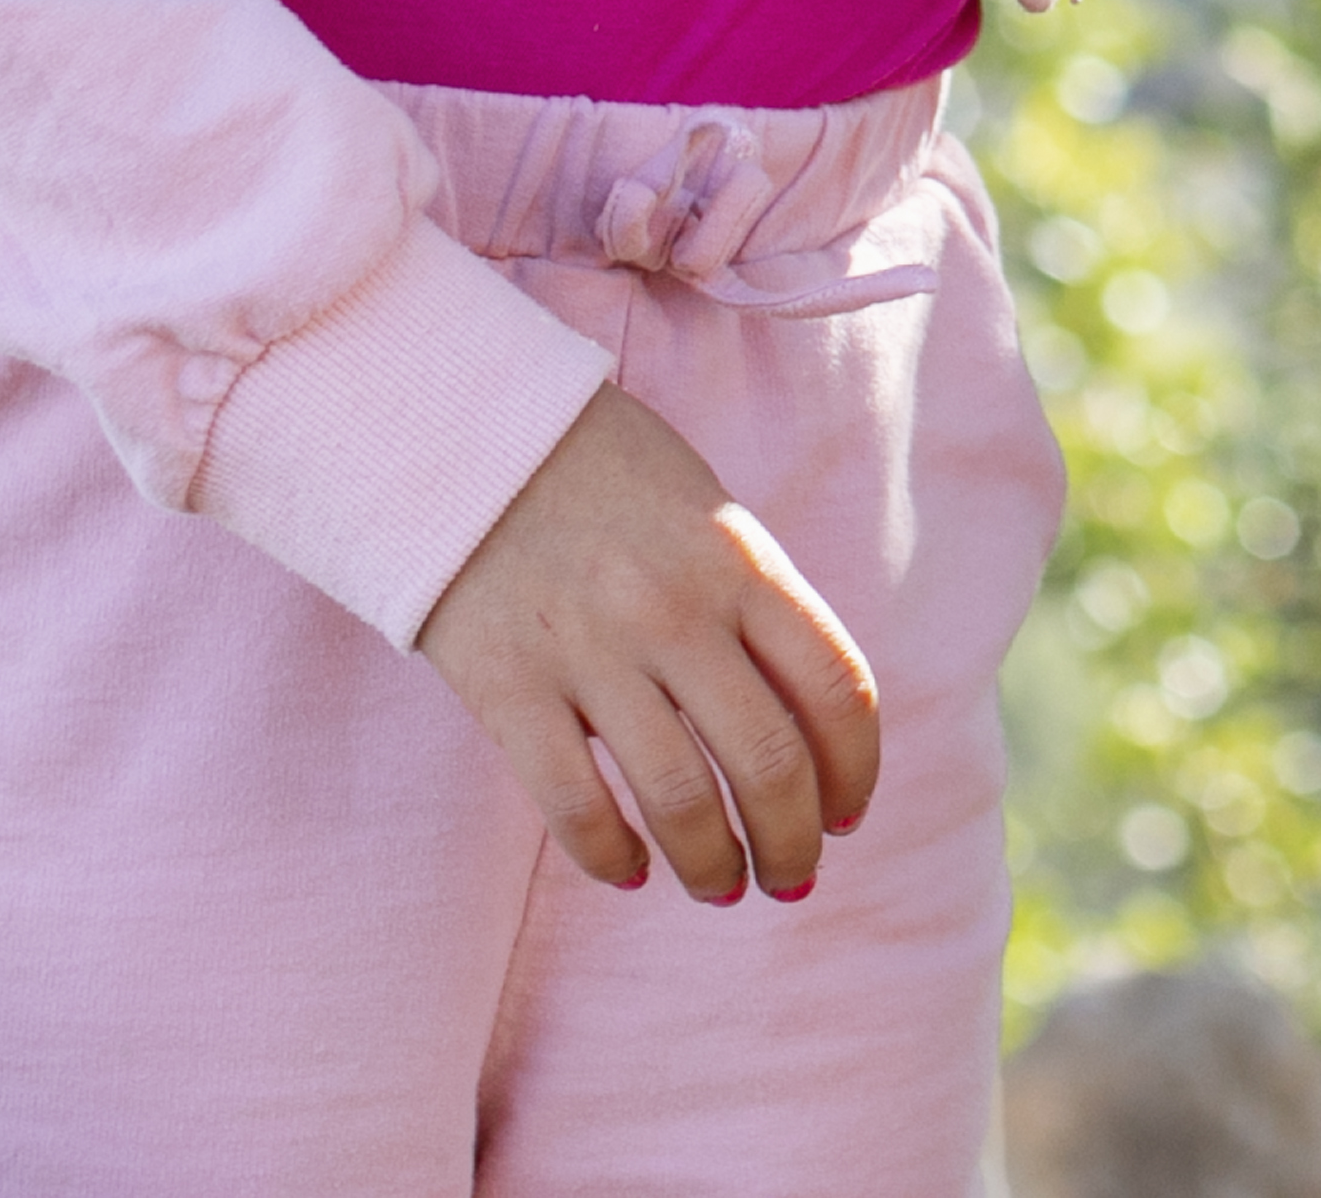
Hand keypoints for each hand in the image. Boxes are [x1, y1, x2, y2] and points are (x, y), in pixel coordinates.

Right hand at [408, 383, 884, 901]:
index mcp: (741, 560)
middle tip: (790, 878)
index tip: (849, 814)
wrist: (464, 433)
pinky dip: (610, 857)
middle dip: (792, 844)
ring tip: (719, 888)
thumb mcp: (706, 512)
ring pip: (679, 800)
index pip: (836, 689)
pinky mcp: (508, 686)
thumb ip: (755, 603)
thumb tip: (804, 727)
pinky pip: (574, 804)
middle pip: (769, 762)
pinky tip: (626, 870)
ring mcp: (591, 650)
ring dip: (711, 866)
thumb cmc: (605, 477)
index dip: (856, 770)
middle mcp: (677, 609)